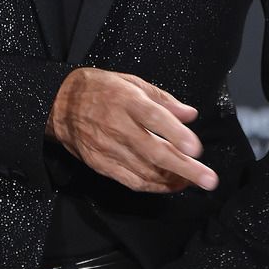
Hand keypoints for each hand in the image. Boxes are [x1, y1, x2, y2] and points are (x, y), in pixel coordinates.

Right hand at [46, 68, 218, 192]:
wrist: (60, 105)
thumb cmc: (99, 89)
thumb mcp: (132, 82)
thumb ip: (163, 99)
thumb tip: (190, 115)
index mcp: (126, 100)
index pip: (154, 118)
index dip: (176, 134)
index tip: (195, 148)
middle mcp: (117, 125)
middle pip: (154, 151)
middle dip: (185, 168)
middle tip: (208, 179)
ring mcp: (108, 148)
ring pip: (145, 171)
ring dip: (173, 180)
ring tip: (194, 182)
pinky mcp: (101, 164)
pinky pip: (131, 181)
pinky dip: (153, 186)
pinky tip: (169, 184)